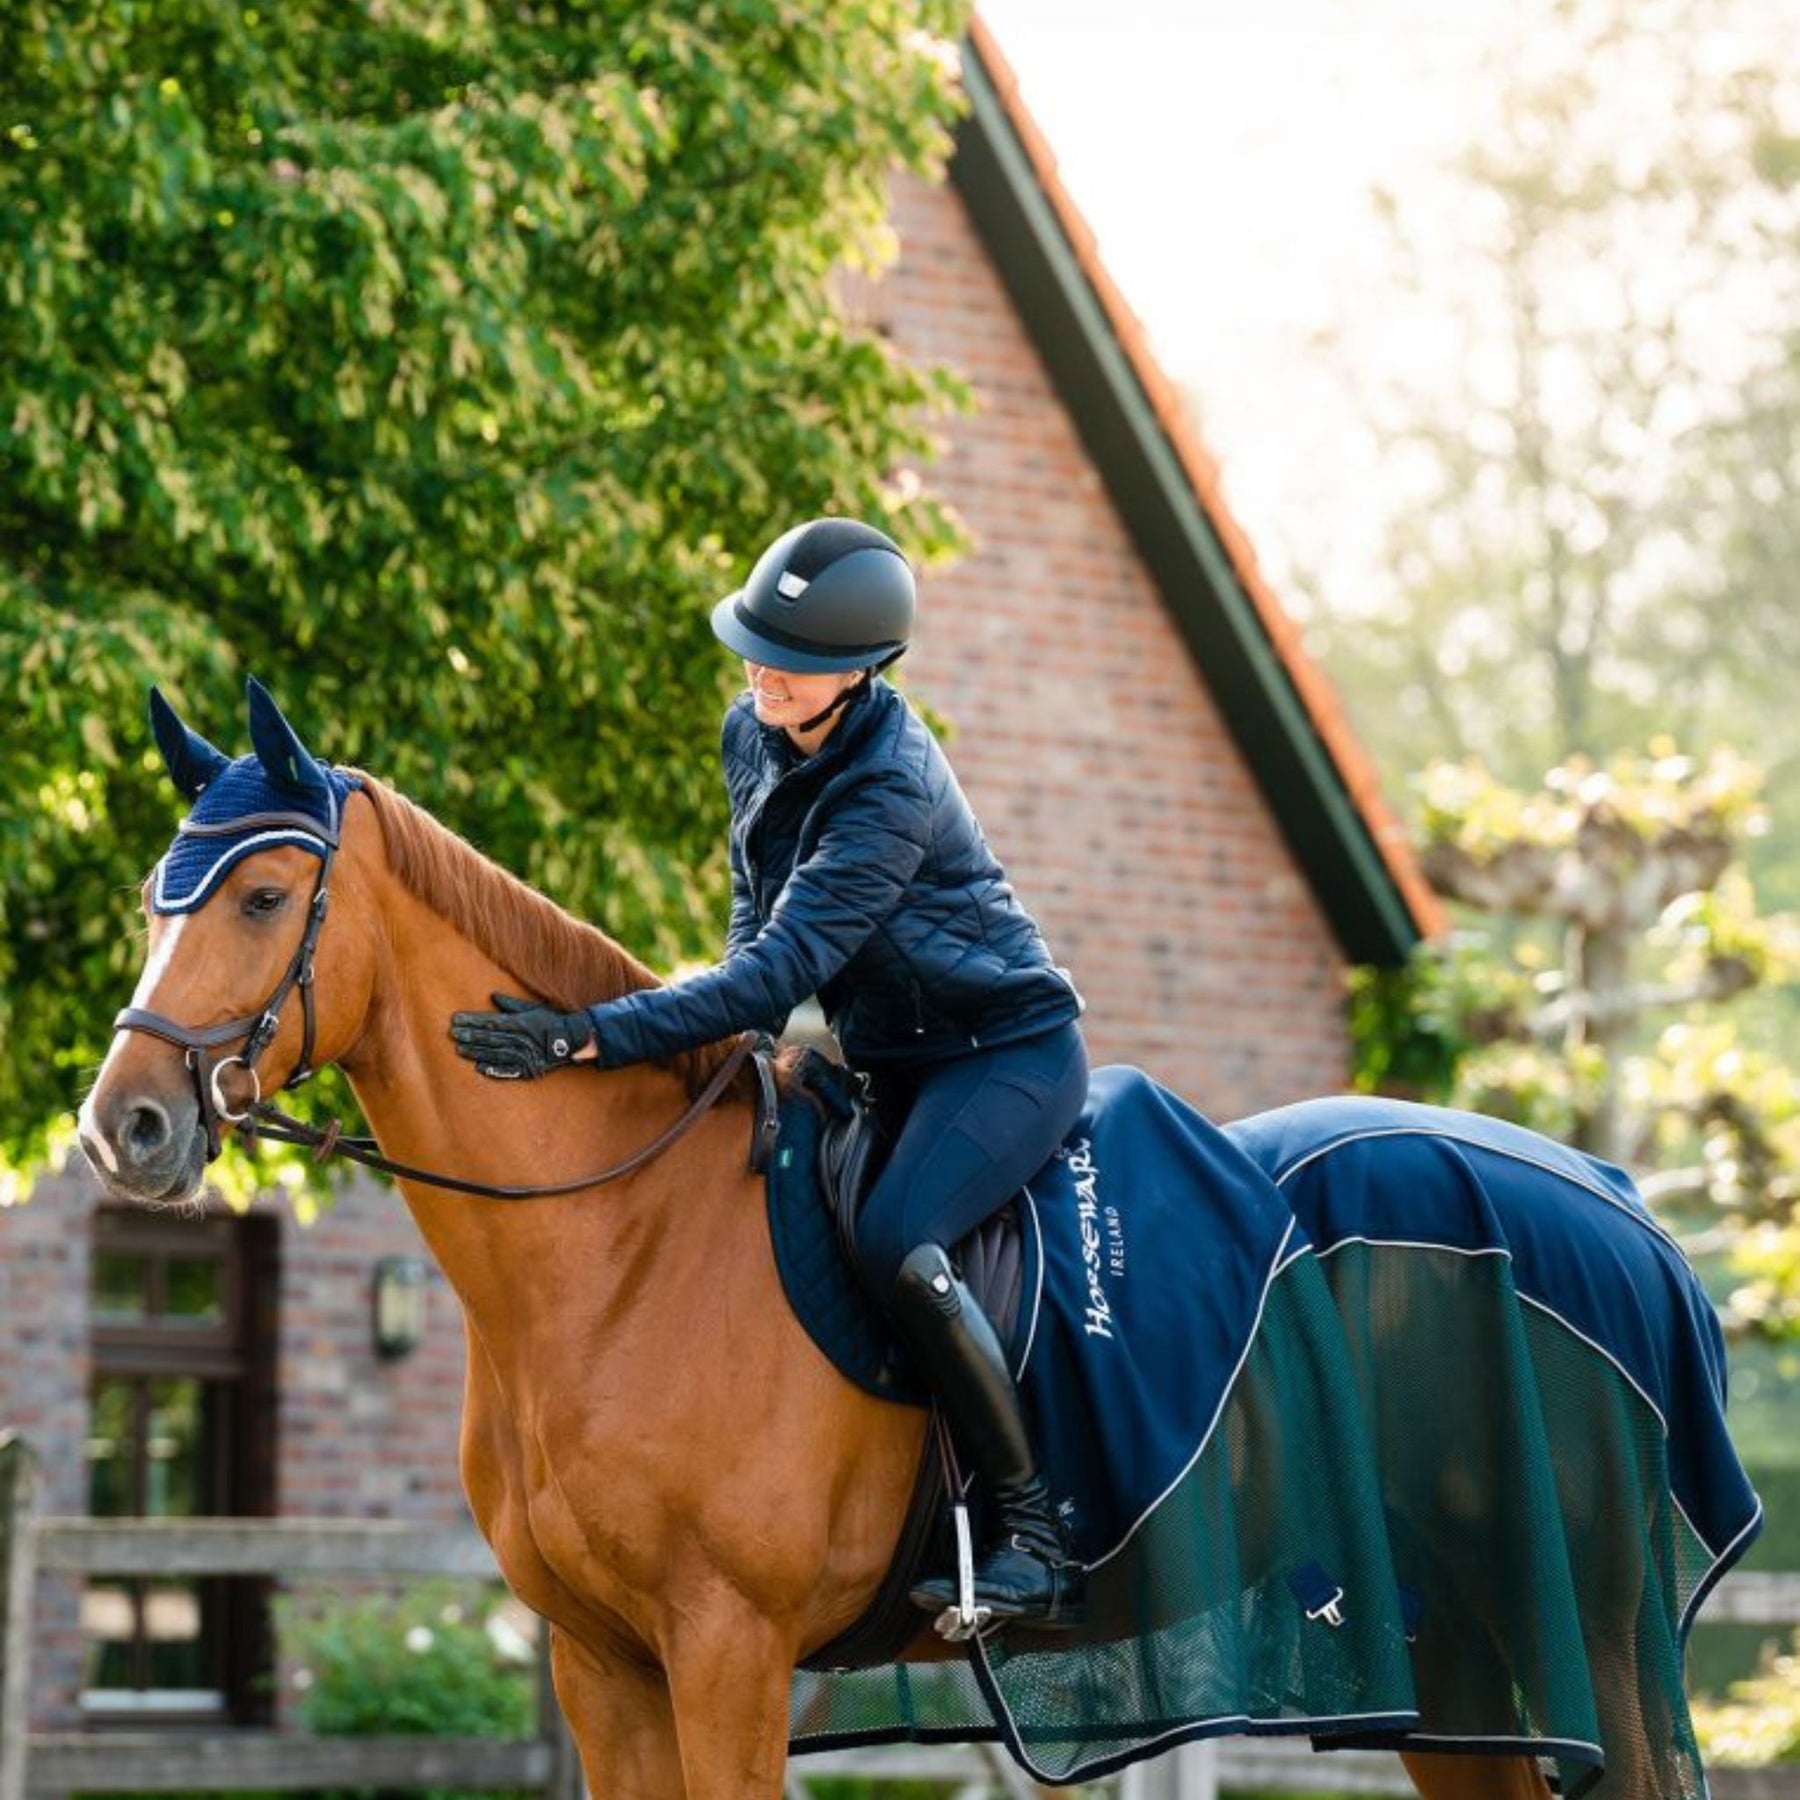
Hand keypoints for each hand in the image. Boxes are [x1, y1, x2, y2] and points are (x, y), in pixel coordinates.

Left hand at [451, 993, 594, 1080]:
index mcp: (520, 1023)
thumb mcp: (533, 1009)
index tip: (455, 1020)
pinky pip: (509, 1071)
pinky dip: (494, 1070)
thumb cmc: (553, 1021)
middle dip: (469, 1035)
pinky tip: (480, 1068)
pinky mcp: (530, 1069)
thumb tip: (493, 996)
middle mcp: (520, 1039)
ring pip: (495, 1054)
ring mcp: (524, 1055)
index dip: (471, 1021)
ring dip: (476, 1052)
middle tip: (452, 1034)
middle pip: (489, 1038)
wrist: (575, 1040)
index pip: (490, 1022)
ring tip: (459, 1049)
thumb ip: (512, 1005)